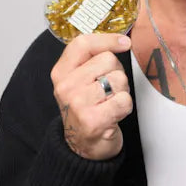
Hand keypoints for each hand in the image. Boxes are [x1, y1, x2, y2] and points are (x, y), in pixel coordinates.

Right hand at [50, 33, 132, 159]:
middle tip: (108, 89)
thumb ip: (92, 58)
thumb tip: (122, 40)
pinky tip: (113, 114)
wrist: (82, 146)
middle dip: (116, 72)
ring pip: (119, 79)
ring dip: (122, 91)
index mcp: (61, 72)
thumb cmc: (87, 107)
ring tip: (110, 102)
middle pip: (108, 60)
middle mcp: (65, 86)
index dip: (107, 39)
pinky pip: (124, 100)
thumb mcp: (80, 80)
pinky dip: (125, 107)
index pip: (82, 43)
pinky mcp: (93, 121)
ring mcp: (78, 104)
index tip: (124, 42)